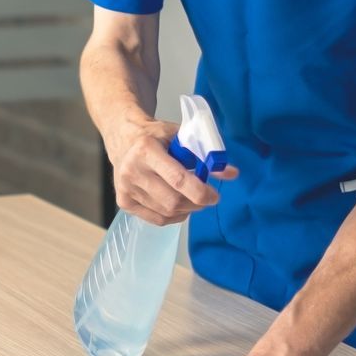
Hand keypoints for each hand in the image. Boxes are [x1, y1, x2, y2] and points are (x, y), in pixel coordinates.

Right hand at [103, 116, 237, 226]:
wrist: (123, 138)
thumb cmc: (155, 136)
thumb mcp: (179, 136)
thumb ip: (204, 154)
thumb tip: (232, 173)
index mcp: (146, 150)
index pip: (177, 179)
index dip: (200, 192)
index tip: (214, 195)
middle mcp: (132, 171)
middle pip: (172, 201)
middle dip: (196, 203)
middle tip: (207, 197)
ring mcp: (126, 189)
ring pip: (166, 212)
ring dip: (186, 209)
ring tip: (191, 197)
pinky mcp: (124, 202)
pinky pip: (157, 219)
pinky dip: (174, 216)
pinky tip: (178, 205)